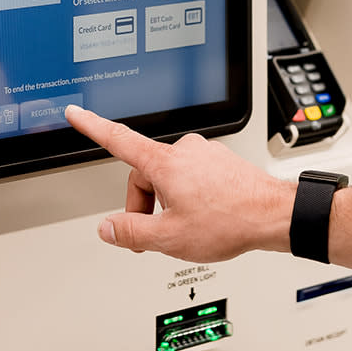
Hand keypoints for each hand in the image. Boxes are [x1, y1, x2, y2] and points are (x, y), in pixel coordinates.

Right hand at [65, 104, 292, 262]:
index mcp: (166, 163)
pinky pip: (192, 178)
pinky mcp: (220, 162)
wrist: (274, 215)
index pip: (118, 140)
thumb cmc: (230, 221)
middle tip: (155, 237)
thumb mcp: (169, 237)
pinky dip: (189, 198)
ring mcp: (205, 154)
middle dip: (145, 206)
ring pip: (170, 179)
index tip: (77, 113)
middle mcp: (185, 151)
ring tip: (188, 230)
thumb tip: (108, 228)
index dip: (92, 126)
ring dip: (168, 204)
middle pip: (145, 175)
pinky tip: (205, 218)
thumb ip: (131, 233)